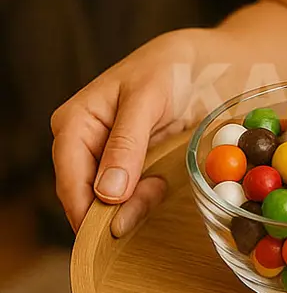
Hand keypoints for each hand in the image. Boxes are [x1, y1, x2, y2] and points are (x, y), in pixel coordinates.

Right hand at [51, 29, 214, 234]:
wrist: (211, 62)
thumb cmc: (175, 68)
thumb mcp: (149, 98)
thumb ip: (127, 142)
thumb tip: (107, 192)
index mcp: (75, 122)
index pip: (69, 177)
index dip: (85, 209)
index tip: (111, 230)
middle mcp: (85, 144)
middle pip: (86, 196)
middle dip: (115, 209)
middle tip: (153, 196)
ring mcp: (110, 158)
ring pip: (110, 202)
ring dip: (134, 205)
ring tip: (160, 183)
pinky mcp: (135, 167)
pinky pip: (132, 197)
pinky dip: (146, 199)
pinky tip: (163, 183)